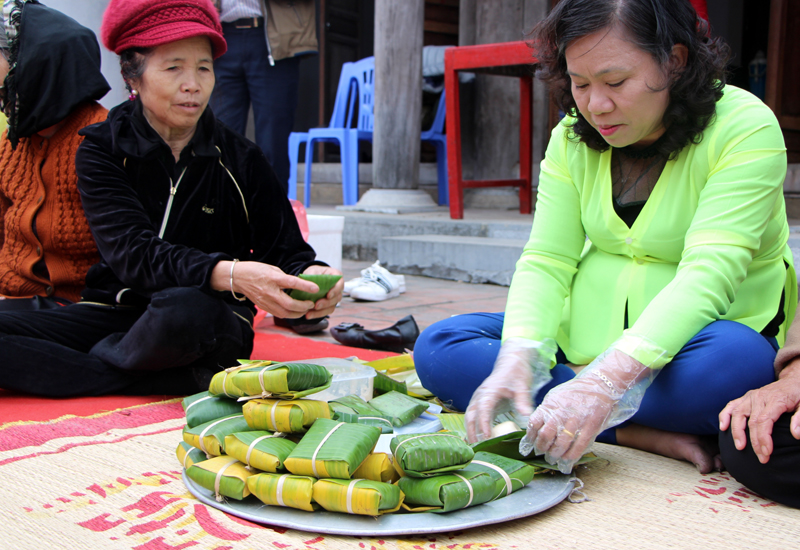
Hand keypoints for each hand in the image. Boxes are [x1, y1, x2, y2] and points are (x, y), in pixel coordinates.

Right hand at [211, 260, 317, 318]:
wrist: (238, 278)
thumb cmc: (256, 270)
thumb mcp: (272, 268)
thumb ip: (285, 277)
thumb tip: (298, 285)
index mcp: (273, 278)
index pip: (292, 283)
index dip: (305, 286)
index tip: (315, 288)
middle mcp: (269, 291)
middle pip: (289, 304)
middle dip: (303, 306)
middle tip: (311, 304)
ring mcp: (265, 301)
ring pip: (284, 313)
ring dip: (297, 313)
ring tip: (305, 309)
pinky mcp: (263, 307)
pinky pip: (278, 314)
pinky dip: (289, 314)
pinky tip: (294, 311)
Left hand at [302, 265, 343, 318]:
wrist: (310, 279)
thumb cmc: (313, 273)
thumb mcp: (312, 271)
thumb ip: (312, 277)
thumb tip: (310, 286)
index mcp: (336, 276)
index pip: (339, 284)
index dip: (335, 291)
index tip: (328, 295)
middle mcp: (337, 288)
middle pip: (337, 297)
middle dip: (326, 303)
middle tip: (317, 305)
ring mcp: (334, 297)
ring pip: (331, 306)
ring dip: (321, 311)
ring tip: (309, 313)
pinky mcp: (329, 305)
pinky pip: (325, 311)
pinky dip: (317, 314)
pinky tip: (309, 315)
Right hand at [464, 338, 554, 442]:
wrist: (511, 361)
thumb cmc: (516, 372)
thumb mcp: (522, 386)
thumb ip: (523, 401)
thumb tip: (526, 416)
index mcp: (489, 391)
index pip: (483, 409)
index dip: (483, 423)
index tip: (486, 436)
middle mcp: (480, 395)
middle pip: (471, 415)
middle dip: (472, 431)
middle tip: (477, 447)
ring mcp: (479, 399)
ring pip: (470, 416)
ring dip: (470, 431)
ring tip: (475, 447)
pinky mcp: (482, 403)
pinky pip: (474, 416)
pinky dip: (473, 428)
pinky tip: (477, 439)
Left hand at [520, 348, 651, 473]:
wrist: (599, 385)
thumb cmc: (574, 392)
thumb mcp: (555, 396)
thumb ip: (545, 411)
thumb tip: (534, 428)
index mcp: (551, 404)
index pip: (534, 423)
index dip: (531, 436)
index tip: (530, 443)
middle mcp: (562, 413)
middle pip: (546, 436)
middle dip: (541, 448)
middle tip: (542, 453)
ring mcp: (577, 421)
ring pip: (561, 444)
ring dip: (554, 455)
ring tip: (552, 458)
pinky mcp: (590, 427)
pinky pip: (578, 446)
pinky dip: (570, 456)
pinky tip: (566, 460)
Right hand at [719, 371, 799, 463]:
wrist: (793, 381)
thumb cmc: (799, 395)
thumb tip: (796, 435)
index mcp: (775, 400)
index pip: (764, 421)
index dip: (763, 438)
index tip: (767, 453)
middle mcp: (759, 397)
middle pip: (751, 421)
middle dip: (754, 442)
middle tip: (761, 458)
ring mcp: (751, 396)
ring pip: (738, 414)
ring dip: (737, 432)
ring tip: (739, 447)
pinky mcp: (746, 397)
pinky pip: (731, 406)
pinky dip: (725, 416)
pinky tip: (723, 427)